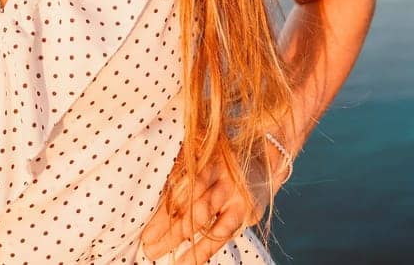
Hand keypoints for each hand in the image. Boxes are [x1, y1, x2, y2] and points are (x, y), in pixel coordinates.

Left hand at [139, 149, 286, 263]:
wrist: (269, 159)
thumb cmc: (226, 165)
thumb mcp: (207, 161)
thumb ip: (185, 175)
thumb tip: (153, 204)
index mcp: (205, 158)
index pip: (177, 186)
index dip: (161, 210)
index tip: (144, 231)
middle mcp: (218, 173)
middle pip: (186, 201)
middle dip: (164, 226)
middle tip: (146, 245)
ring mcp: (232, 191)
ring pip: (200, 215)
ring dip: (176, 237)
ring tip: (156, 252)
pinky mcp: (246, 210)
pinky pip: (220, 233)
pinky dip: (202, 250)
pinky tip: (185, 262)